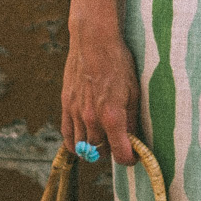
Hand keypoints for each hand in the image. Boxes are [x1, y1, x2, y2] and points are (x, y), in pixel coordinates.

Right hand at [61, 14, 139, 166]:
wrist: (93, 40)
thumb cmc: (118, 62)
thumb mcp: (133, 90)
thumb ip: (132, 118)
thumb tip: (133, 139)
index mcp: (112, 115)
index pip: (120, 153)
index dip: (129, 159)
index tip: (134, 157)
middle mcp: (92, 118)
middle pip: (101, 152)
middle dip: (112, 151)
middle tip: (120, 142)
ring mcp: (76, 113)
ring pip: (83, 148)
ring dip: (94, 149)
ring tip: (104, 139)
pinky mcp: (66, 105)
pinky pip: (67, 136)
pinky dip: (75, 144)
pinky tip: (84, 141)